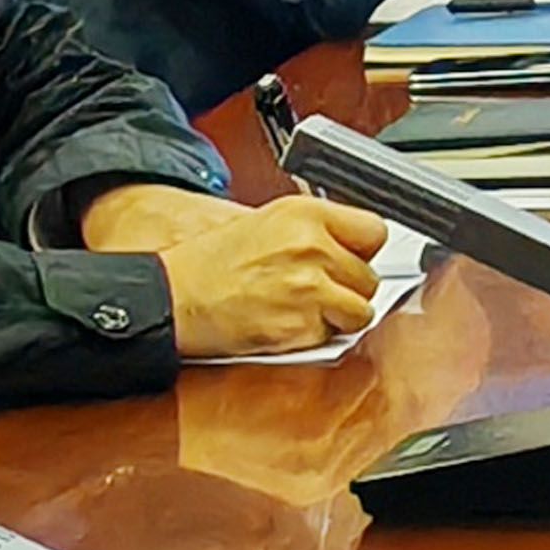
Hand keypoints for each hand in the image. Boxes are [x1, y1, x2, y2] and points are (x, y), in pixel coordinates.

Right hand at [85, 185, 391, 357]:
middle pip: (370, 276)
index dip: (361, 251)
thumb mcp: (265, 223)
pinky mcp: (300, 324)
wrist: (174, 297)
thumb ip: (315, 230)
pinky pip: (333, 335)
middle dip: (346, 287)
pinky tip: (287, 323)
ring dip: (338, 316)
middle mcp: (312, 245)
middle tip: (312, 290)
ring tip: (302, 308)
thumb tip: (354, 244)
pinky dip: (316, 336)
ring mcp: (309, 286)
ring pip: (360, 310)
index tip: (349, 260)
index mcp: (305, 213)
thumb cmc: (209, 264)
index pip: (375, 231)